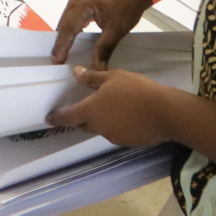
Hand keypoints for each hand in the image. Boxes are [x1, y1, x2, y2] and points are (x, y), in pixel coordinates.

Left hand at [45, 66, 177, 146]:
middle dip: (81, 119)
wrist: (165, 112)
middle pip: (84, 125)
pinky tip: (128, 118)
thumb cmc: (136, 90)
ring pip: (101, 129)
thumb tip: (76, 73)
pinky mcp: (128, 142)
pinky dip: (117, 126)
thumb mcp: (113, 77)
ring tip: (113, 110)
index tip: (49, 119)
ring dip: (102, 122)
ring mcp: (113, 137)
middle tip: (84, 110)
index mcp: (90, 111)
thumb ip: (92, 78)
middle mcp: (98, 127)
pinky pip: (116, 133)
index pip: (68, 117)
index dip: (57, 118)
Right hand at [51, 0, 153, 64]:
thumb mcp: (116, 30)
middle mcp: (75, 0)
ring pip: (66, 21)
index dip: (61, 46)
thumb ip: (104, 49)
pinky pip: (71, 17)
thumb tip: (98, 69)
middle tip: (57, 61)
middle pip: (63, 25)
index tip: (57, 61)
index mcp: (82, 4)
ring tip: (62, 54)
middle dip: (60, 43)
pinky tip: (71, 40)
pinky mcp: (81, 0)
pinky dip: (70, 29)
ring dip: (64, 36)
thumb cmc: (128, 6)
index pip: (68, 29)